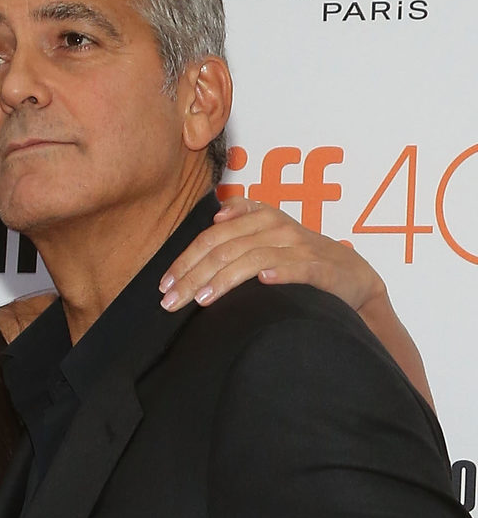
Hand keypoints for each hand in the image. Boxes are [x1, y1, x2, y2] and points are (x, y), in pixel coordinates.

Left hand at [158, 197, 384, 314]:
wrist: (354, 278)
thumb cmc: (302, 261)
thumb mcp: (270, 238)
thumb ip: (243, 227)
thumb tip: (216, 216)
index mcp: (260, 218)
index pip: (212, 237)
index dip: (185, 260)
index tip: (164, 286)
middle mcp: (278, 227)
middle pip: (225, 248)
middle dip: (193, 276)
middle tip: (171, 302)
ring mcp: (300, 247)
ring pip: (252, 258)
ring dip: (224, 279)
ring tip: (201, 300)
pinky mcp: (322, 269)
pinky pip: (297, 267)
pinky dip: (279, 272)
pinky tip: (261, 282)